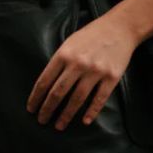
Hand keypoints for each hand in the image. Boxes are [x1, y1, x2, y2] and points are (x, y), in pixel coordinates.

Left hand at [26, 11, 137, 130]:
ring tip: (59, 125)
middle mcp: (78, 63)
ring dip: (66, 115)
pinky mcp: (111, 77)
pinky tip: (85, 121)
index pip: (45, 81)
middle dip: (47, 109)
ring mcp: (96, 71)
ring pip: (77, 99)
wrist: (120, 27)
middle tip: (42, 121)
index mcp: (64, 54)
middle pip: (58, 92)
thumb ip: (59, 61)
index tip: (31, 109)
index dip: (36, 97)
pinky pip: (99, 99)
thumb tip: (47, 84)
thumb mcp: (70, 42)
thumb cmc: (92, 35)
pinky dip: (91, 112)